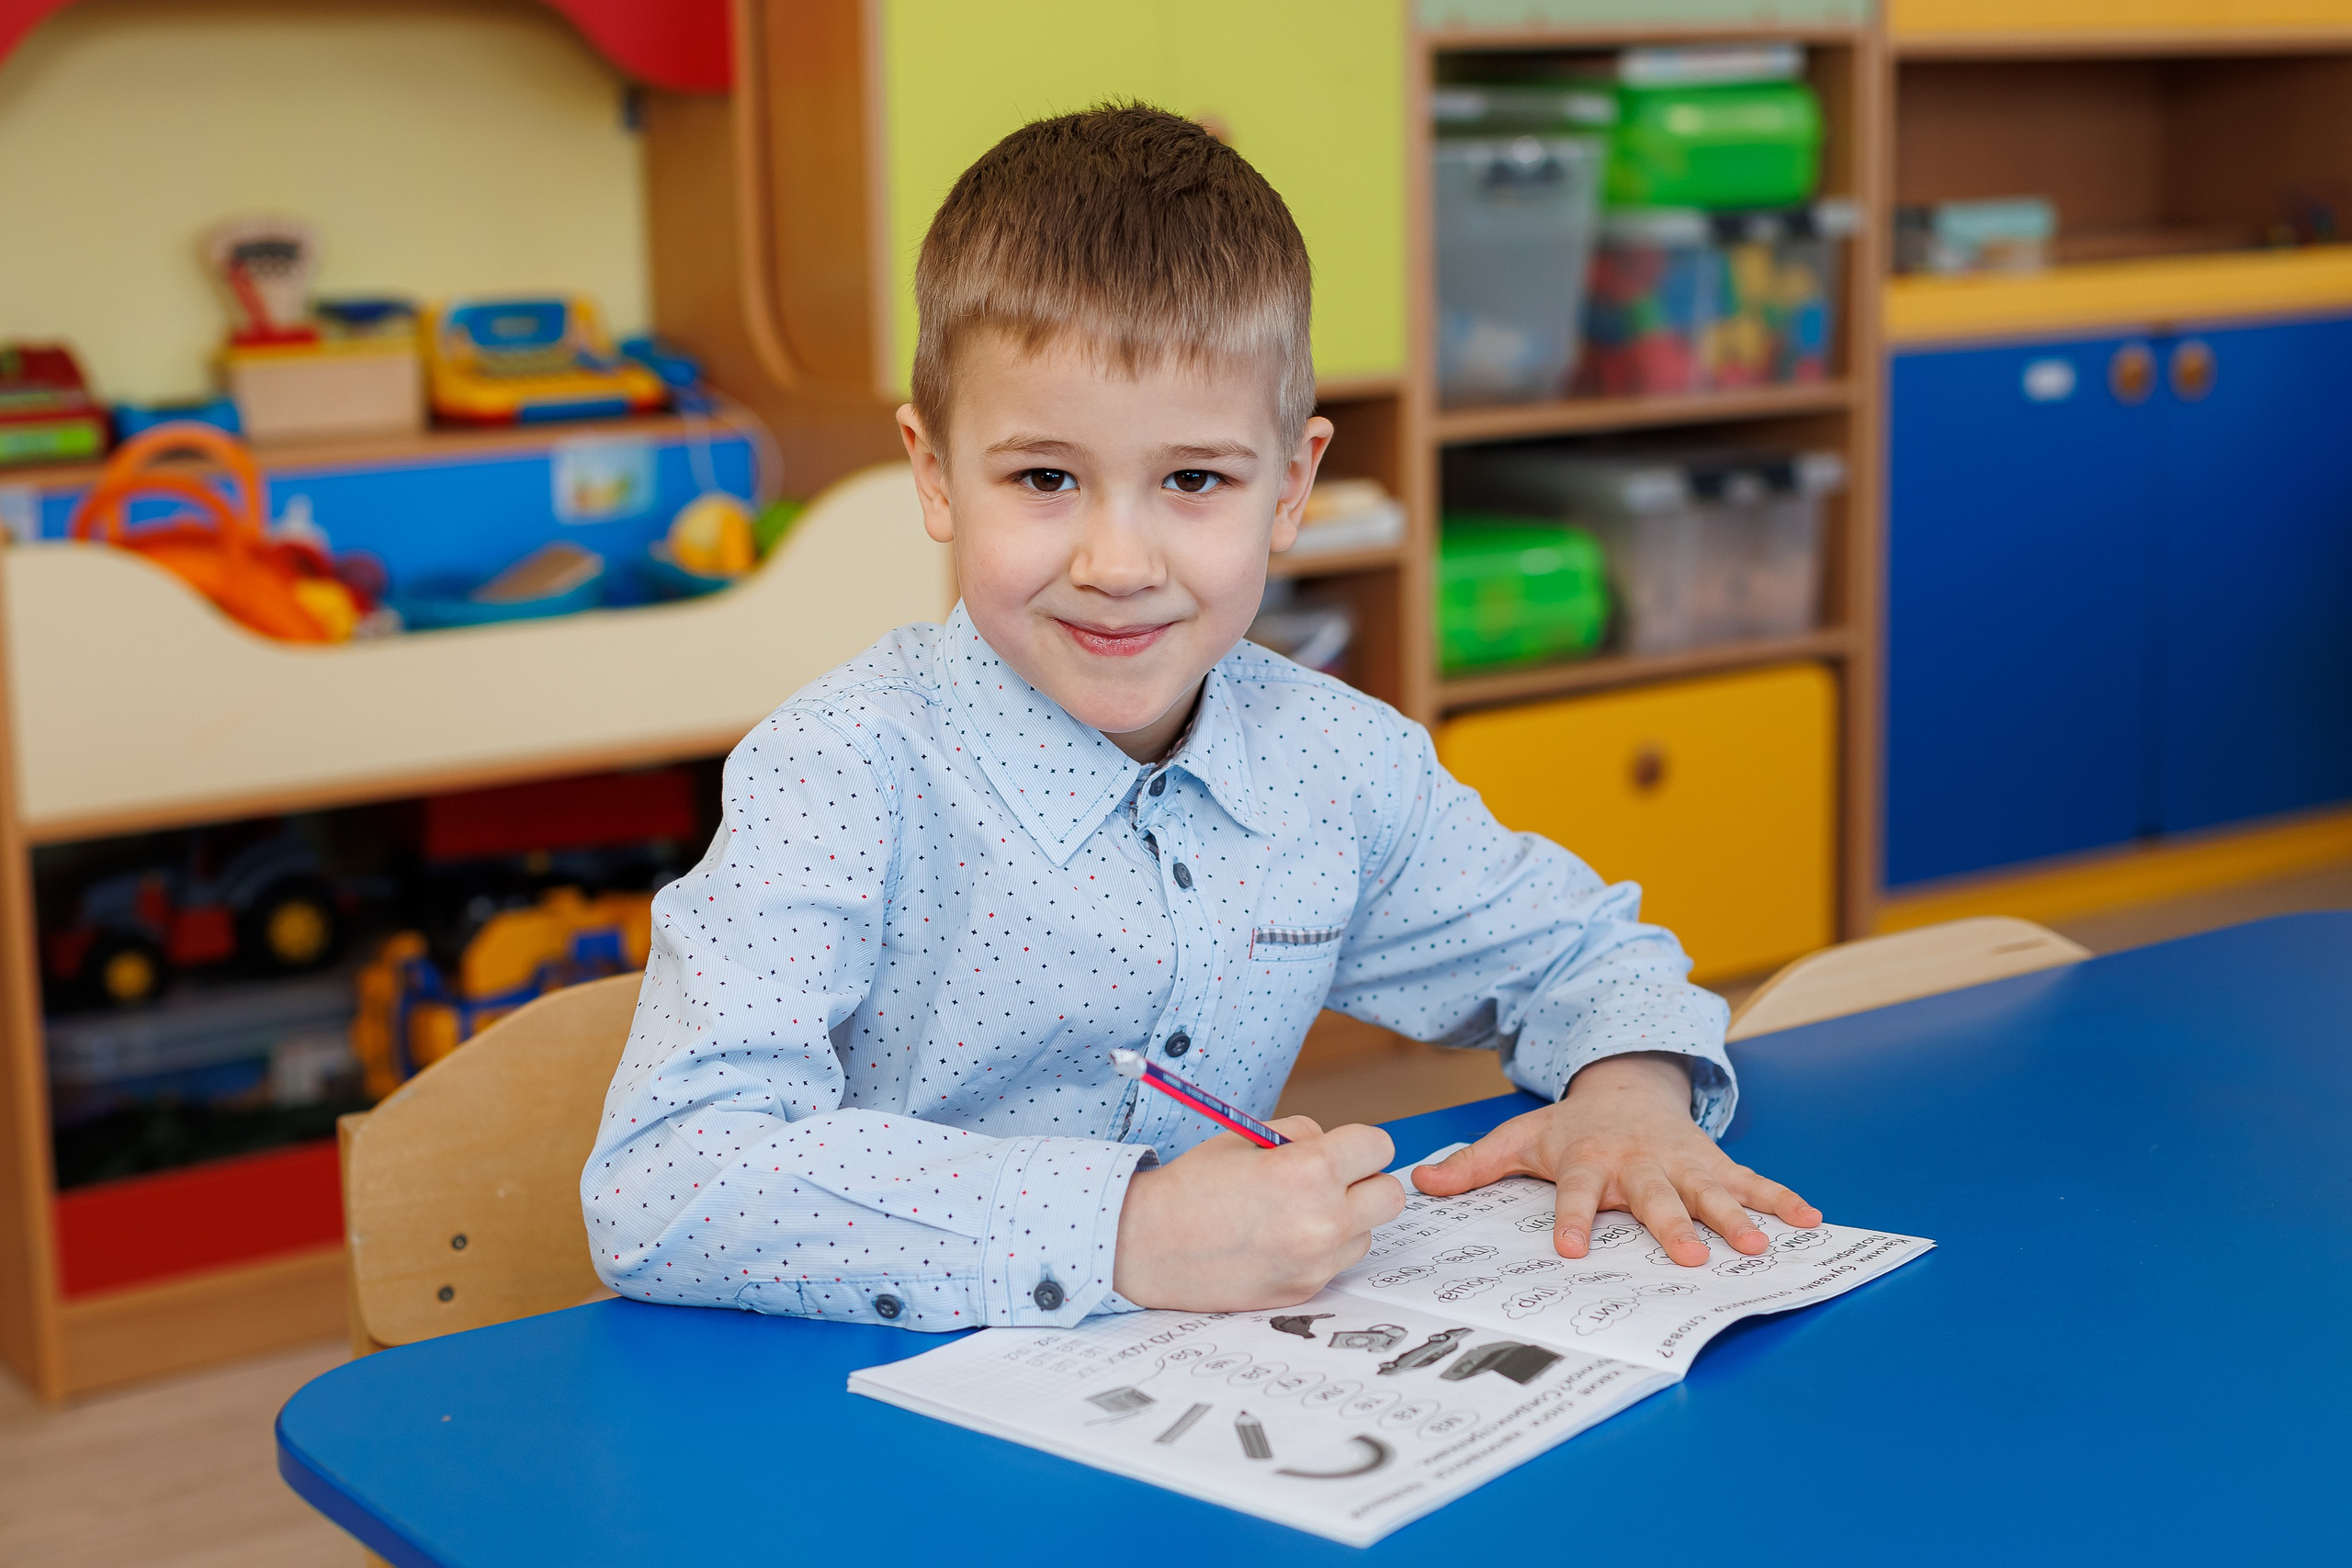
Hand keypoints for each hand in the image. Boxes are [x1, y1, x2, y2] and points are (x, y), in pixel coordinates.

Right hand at [1114, 1118, 1407, 1309]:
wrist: (1147, 1246)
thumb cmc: (1191, 1186)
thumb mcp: (1246, 1138)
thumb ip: (1301, 1136)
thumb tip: (1335, 1145)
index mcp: (1309, 1171)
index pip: (1379, 1148)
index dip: (1360, 1145)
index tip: (1342, 1150)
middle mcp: (1322, 1219)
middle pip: (1389, 1196)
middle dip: (1364, 1182)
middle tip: (1329, 1181)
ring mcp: (1316, 1262)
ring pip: (1367, 1233)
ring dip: (1345, 1220)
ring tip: (1294, 1214)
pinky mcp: (1305, 1290)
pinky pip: (1337, 1262)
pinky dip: (1321, 1250)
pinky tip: (1279, 1241)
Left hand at [1412, 1053, 1819, 1266]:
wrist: (1628, 1087)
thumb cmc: (1573, 1127)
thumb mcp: (1521, 1136)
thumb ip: (1476, 1164)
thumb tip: (1423, 1184)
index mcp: (1589, 1161)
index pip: (1575, 1193)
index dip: (1571, 1219)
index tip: (1568, 1249)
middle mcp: (1639, 1163)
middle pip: (1654, 1197)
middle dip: (1672, 1224)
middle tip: (1691, 1255)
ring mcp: (1682, 1164)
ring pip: (1710, 1190)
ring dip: (1734, 1216)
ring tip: (1755, 1244)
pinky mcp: (1714, 1164)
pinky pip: (1752, 1181)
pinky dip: (1782, 1199)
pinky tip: (1810, 1220)